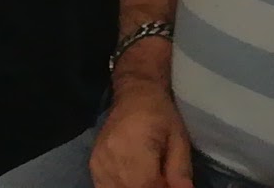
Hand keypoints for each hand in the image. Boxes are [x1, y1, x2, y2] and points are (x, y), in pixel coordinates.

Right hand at [90, 72, 194, 187]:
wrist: (135, 93)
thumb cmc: (161, 114)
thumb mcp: (179, 139)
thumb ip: (180, 170)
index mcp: (135, 146)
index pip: (146, 186)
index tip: (170, 184)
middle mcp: (112, 156)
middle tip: (161, 178)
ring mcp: (98, 162)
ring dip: (133, 187)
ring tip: (149, 177)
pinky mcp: (93, 164)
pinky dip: (120, 187)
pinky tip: (132, 180)